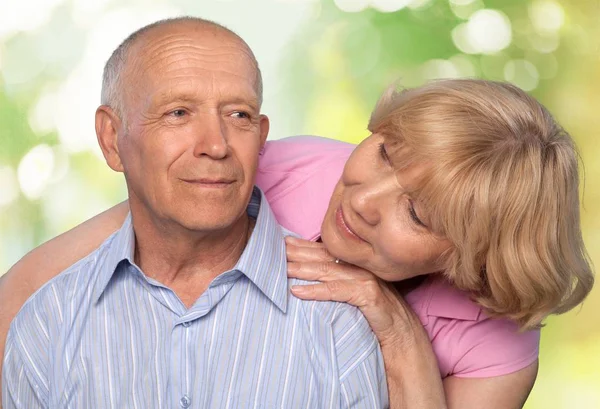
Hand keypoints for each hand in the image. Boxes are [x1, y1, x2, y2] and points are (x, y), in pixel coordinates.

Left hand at [285, 236, 421, 348]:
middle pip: (323, 257)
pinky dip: (315, 291)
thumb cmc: (378, 319)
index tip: (281, 242)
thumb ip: (339, 283)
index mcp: (358, 265)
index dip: (303, 246)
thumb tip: (309, 278)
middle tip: (272, 250)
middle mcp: (362, 268)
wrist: (405, 340)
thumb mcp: (357, 297)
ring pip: (327, 270)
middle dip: (296, 253)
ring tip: (279, 269)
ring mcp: (366, 279)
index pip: (326, 251)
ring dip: (301, 269)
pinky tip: (297, 292)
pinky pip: (336, 291)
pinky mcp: (369, 295)